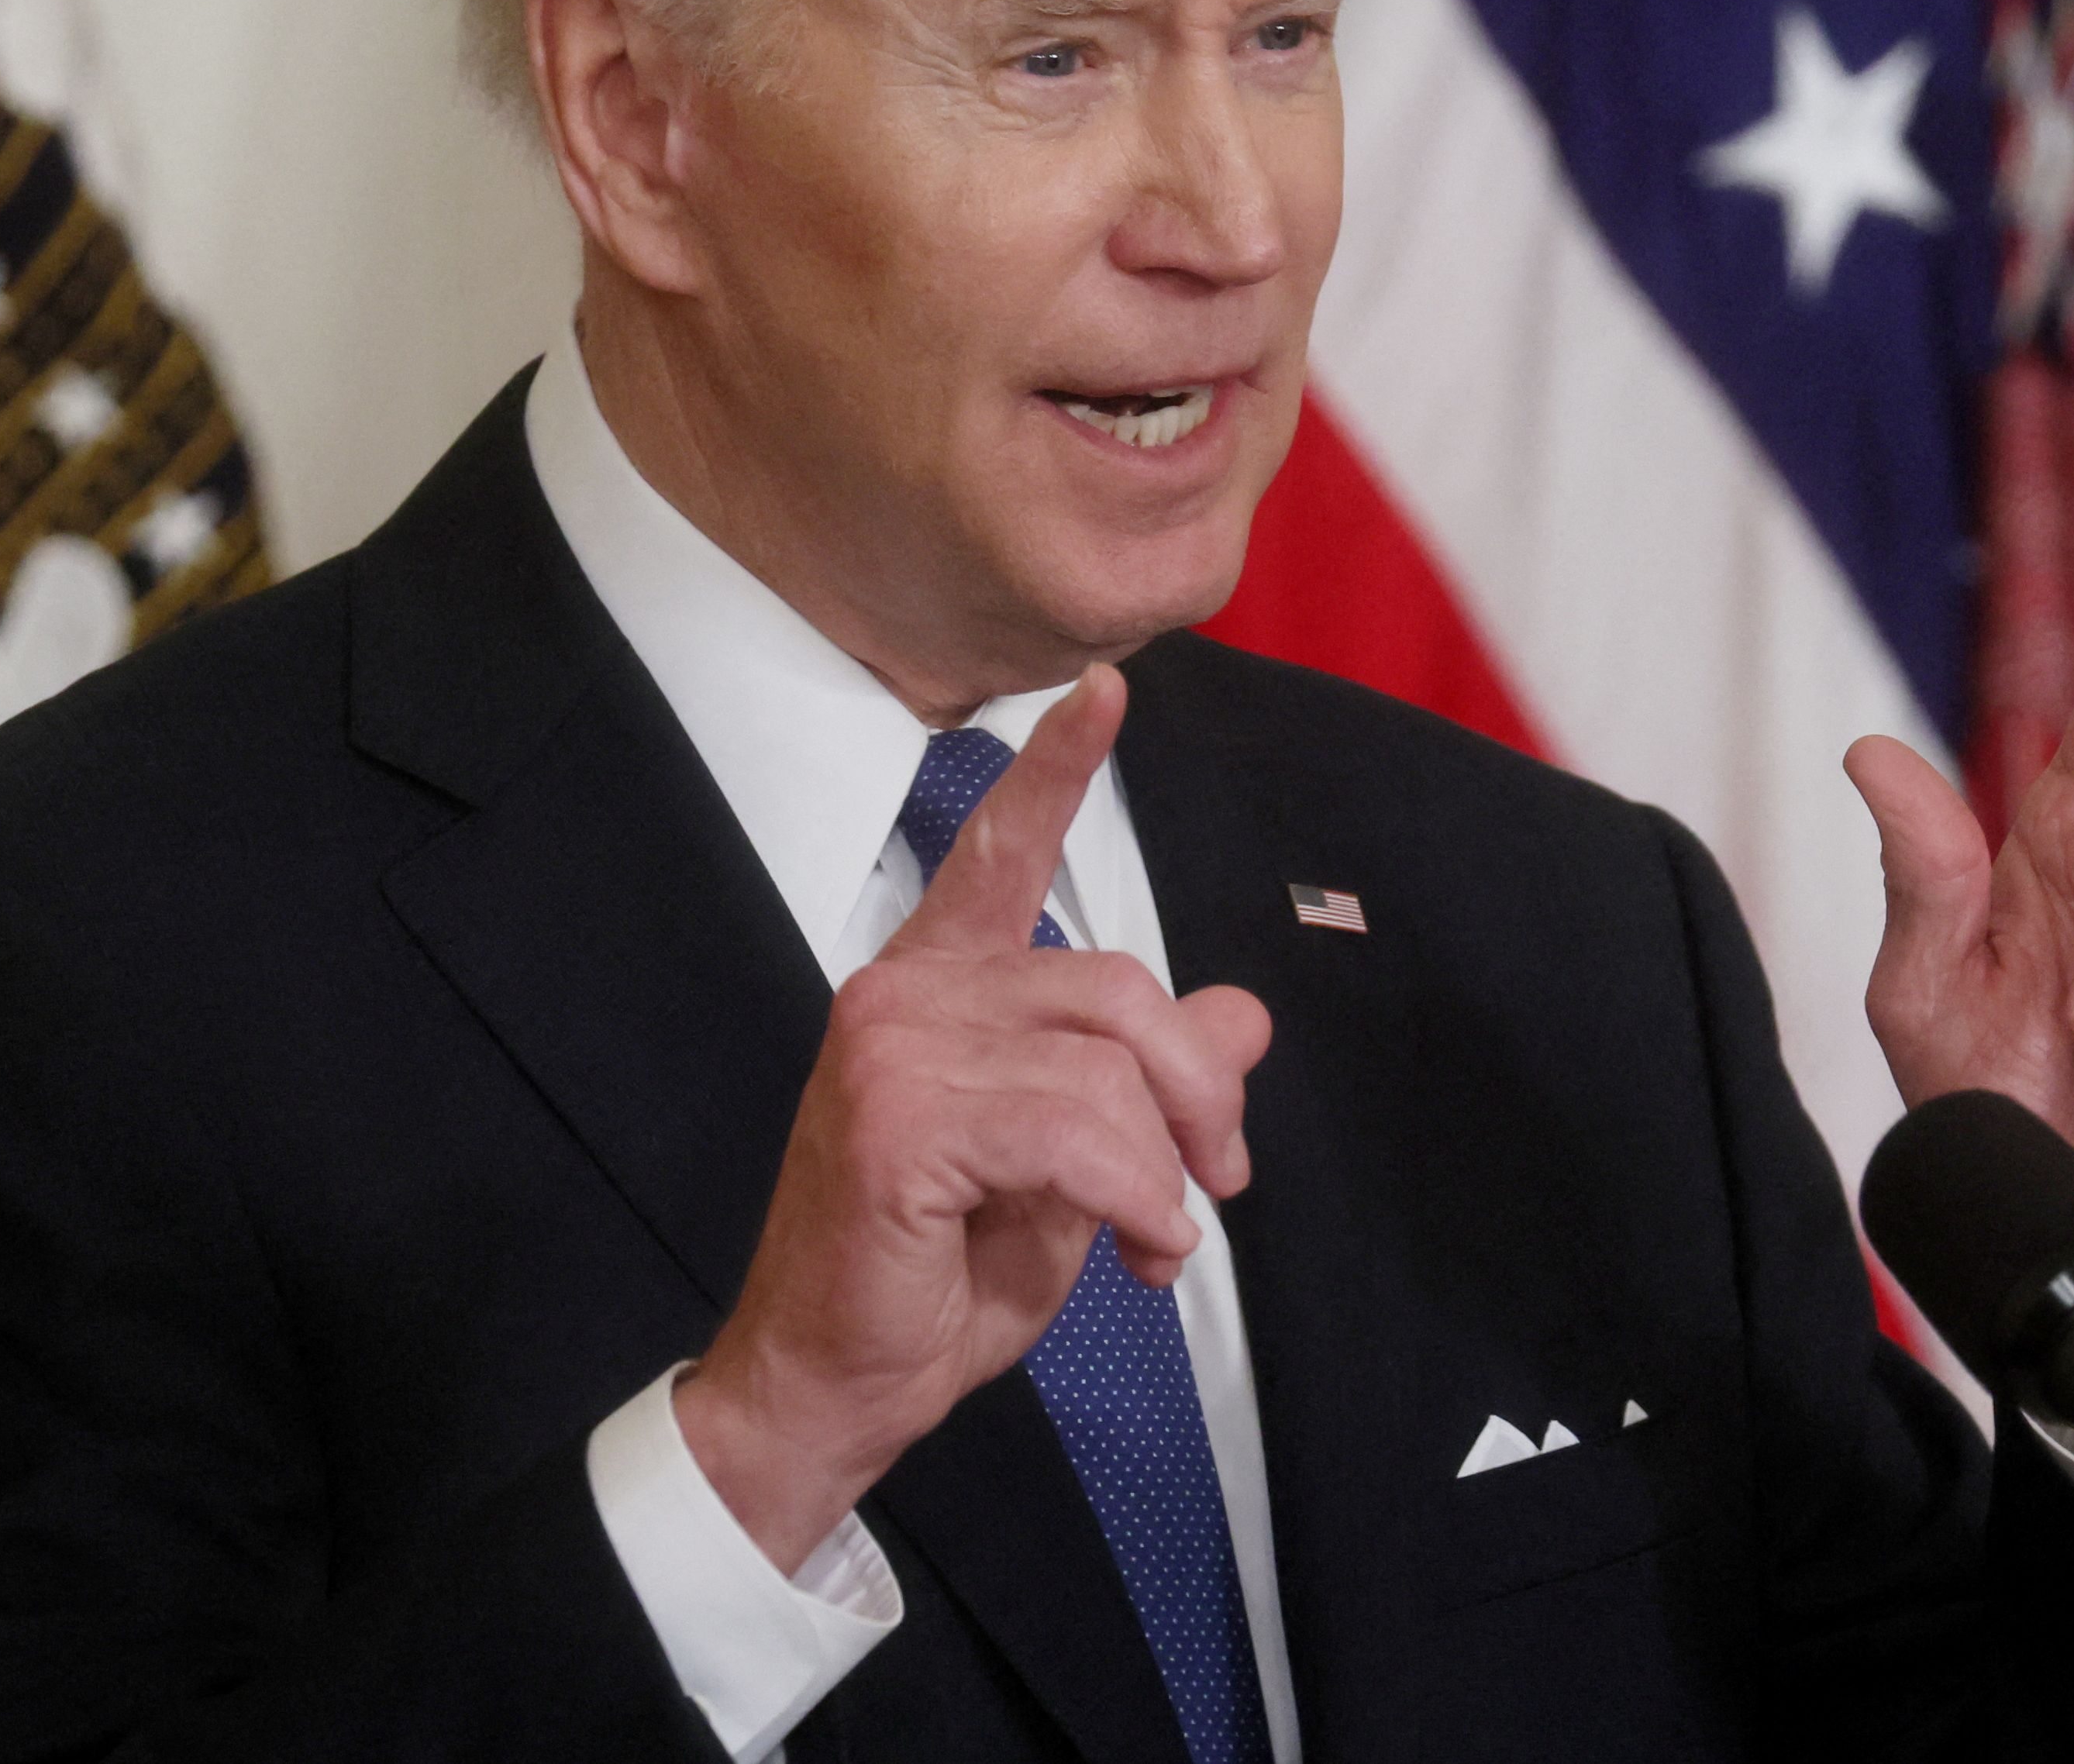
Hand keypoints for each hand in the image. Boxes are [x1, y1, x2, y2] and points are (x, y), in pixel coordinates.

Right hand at [675, 666, 1274, 1568]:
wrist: (832, 1385)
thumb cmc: (930, 1280)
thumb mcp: (1073, 1171)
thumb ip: (1144, 1086)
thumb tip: (1241, 1016)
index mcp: (937, 988)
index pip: (1000, 853)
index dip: (1057, 769)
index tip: (1105, 688)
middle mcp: (905, 992)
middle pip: (1116, 985)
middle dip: (1195, 1092)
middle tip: (1217, 1182)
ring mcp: (892, 1044)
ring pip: (1105, 1065)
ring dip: (1163, 1167)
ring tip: (1154, 1237)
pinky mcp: (898, 1114)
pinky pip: (1076, 1131)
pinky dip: (1135, 1198)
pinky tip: (1131, 1249)